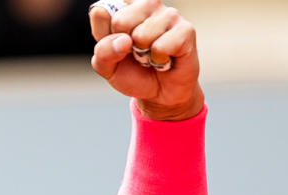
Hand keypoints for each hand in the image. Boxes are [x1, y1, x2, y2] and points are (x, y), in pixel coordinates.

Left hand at [89, 0, 203, 120]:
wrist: (159, 93)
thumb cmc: (132, 72)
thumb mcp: (106, 66)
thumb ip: (103, 51)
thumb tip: (124, 40)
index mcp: (125, 6)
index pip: (101, 12)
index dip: (104, 37)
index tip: (116, 45)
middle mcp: (148, 4)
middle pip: (120, 20)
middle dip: (123, 46)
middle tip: (136, 52)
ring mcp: (169, 14)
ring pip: (141, 35)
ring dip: (143, 55)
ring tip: (151, 56)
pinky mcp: (186, 29)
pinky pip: (161, 47)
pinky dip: (158, 61)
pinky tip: (165, 58)